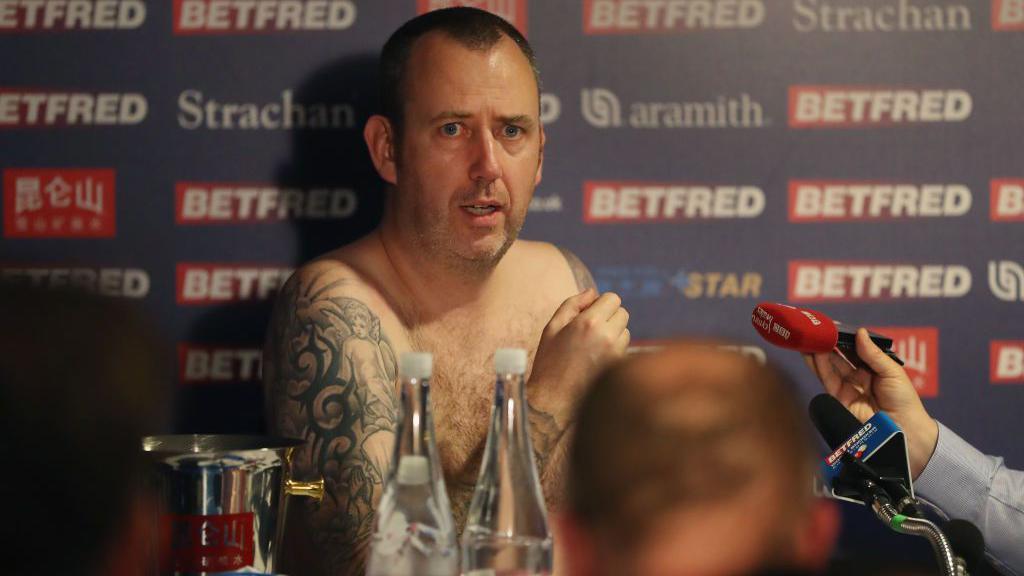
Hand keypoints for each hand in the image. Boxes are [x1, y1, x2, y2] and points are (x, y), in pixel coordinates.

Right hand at [529, 289, 629, 425]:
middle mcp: (606, 336)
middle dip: (609, 317)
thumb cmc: (549, 363)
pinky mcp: (620, 368)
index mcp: (588, 322)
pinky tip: (597, 361)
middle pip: (623, 313)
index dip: (602, 303)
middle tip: (591, 330)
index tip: (590, 313)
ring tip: (593, 347)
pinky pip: (625, 350)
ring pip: (626, 332)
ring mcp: (616, 354)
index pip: (613, 299)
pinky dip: (615, 351)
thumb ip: (572, 304)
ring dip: (614, 334)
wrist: (553, 401)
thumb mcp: (552, 328)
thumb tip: (592, 292)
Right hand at [804, 328, 937, 478]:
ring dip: (818, 352)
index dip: (843, 338)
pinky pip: (827, 380)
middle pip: (838, 357)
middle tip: (816, 329)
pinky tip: (814, 353)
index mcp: (873, 369)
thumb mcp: (892, 372)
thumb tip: (859, 332)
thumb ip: (873, 354)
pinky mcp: (838, 399)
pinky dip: (819, 366)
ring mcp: (847, 388)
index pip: (854, 350)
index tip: (832, 325)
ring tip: (809, 337)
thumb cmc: (904, 401)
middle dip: (827, 343)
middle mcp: (857, 377)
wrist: (903, 431)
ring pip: (829, 366)